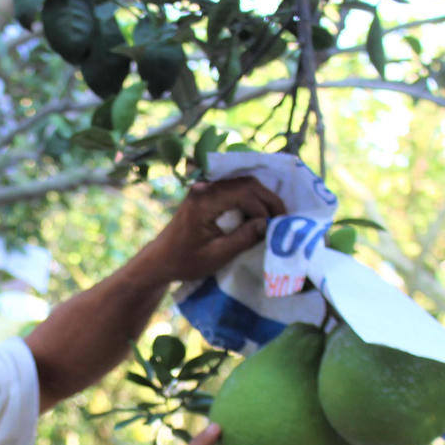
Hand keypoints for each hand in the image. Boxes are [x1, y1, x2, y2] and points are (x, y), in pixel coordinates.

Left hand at [138, 176, 285, 284]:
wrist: (160, 260)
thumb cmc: (185, 261)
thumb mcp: (217, 256)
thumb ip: (243, 238)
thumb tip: (268, 224)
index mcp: (204, 201)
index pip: (244, 192)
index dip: (265, 206)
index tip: (277, 225)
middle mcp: (204, 188)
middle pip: (246, 183)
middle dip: (268, 199)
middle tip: (284, 218)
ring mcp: (204, 188)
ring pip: (242, 183)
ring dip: (261, 198)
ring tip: (275, 217)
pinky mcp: (206, 193)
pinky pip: (234, 188)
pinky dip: (250, 198)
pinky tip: (260, 213)